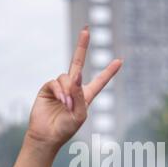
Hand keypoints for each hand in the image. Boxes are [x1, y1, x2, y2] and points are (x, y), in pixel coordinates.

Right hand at [27, 27, 121, 147]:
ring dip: (68, 91)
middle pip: (78, 63)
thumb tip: (76, 75)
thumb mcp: (79, 114)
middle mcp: (73, 88)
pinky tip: (61, 101)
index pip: (100, 81)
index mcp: (86, 96)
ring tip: (67, 106)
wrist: (47, 136)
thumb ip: (79, 95)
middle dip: (82, 47)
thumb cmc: (66, 129)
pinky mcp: (48, 88)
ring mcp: (60, 87)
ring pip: (67, 77)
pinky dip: (60, 91)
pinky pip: (56, 82)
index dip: (109, 72)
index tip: (120, 61)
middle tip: (86, 30)